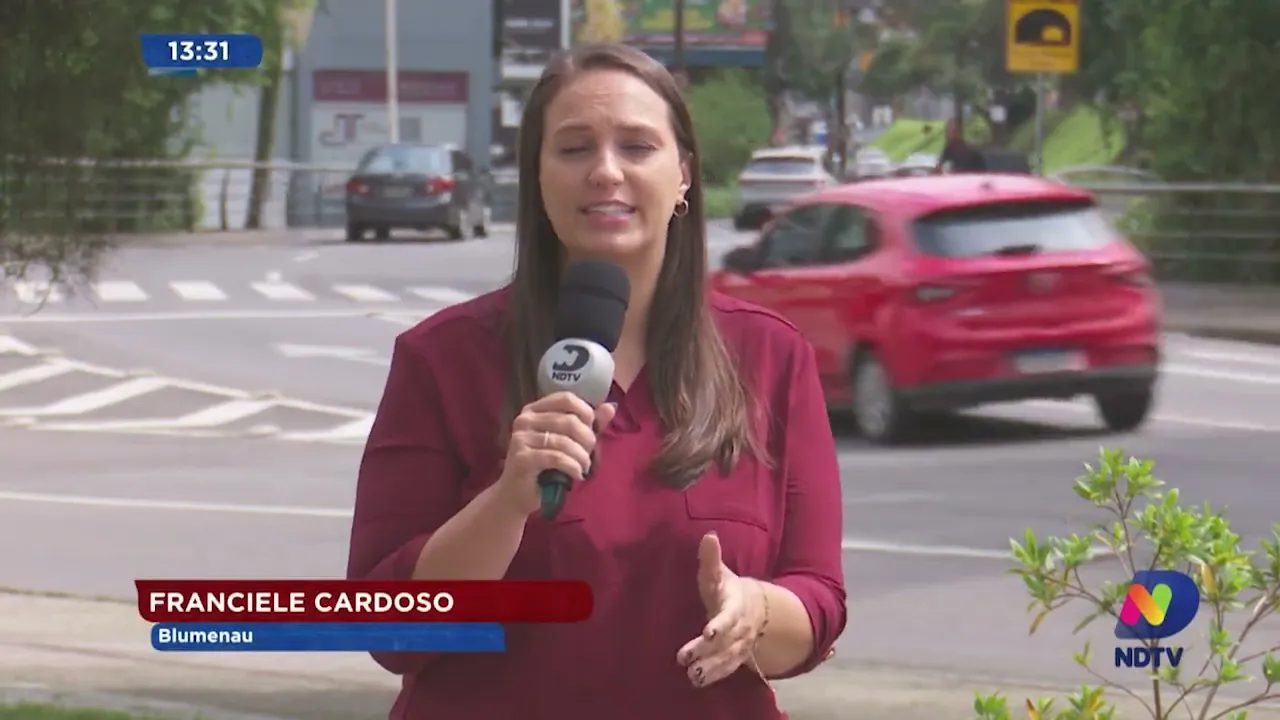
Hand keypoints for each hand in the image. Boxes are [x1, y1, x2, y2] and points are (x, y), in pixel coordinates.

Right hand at [495, 392, 616, 515]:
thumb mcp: (570, 442)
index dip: (586, 412)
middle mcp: (524, 419)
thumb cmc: (545, 467)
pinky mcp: (522, 458)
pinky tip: (576, 475)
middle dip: (587, 440)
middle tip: (589, 456)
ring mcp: (520, 438)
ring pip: (564, 441)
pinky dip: (572, 467)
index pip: (566, 399)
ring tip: (584, 467)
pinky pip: (556, 458)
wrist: (517, 494)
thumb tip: (610, 407)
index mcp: (535, 410)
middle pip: (569, 420)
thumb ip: (589, 425)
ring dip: (582, 457)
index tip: (592, 430)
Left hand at [677, 532, 767, 687]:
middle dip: (707, 652)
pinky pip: (729, 668)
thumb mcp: (719, 573)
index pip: (729, 617)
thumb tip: (708, 535)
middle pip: (725, 642)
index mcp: (736, 605)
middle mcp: (740, 628)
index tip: (708, 633)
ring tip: (692, 676)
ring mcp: (740, 644)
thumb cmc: (727, 588)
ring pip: (728, 659)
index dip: (720, 626)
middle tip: (686, 659)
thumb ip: (711, 558)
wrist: (755, 606)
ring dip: (711, 668)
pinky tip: (698, 682)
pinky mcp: (737, 656)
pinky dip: (716, 676)